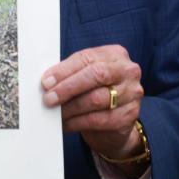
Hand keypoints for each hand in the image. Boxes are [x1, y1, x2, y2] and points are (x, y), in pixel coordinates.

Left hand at [41, 45, 144, 162]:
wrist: (115, 121)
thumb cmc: (95, 91)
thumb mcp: (85, 76)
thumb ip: (70, 73)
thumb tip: (47, 82)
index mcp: (115, 54)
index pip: (87, 58)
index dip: (64, 70)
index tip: (46, 82)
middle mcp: (128, 71)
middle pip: (96, 75)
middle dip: (68, 87)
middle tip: (49, 98)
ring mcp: (132, 93)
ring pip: (97, 99)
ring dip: (71, 108)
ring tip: (56, 113)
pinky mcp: (129, 116)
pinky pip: (100, 119)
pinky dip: (78, 122)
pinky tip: (67, 124)